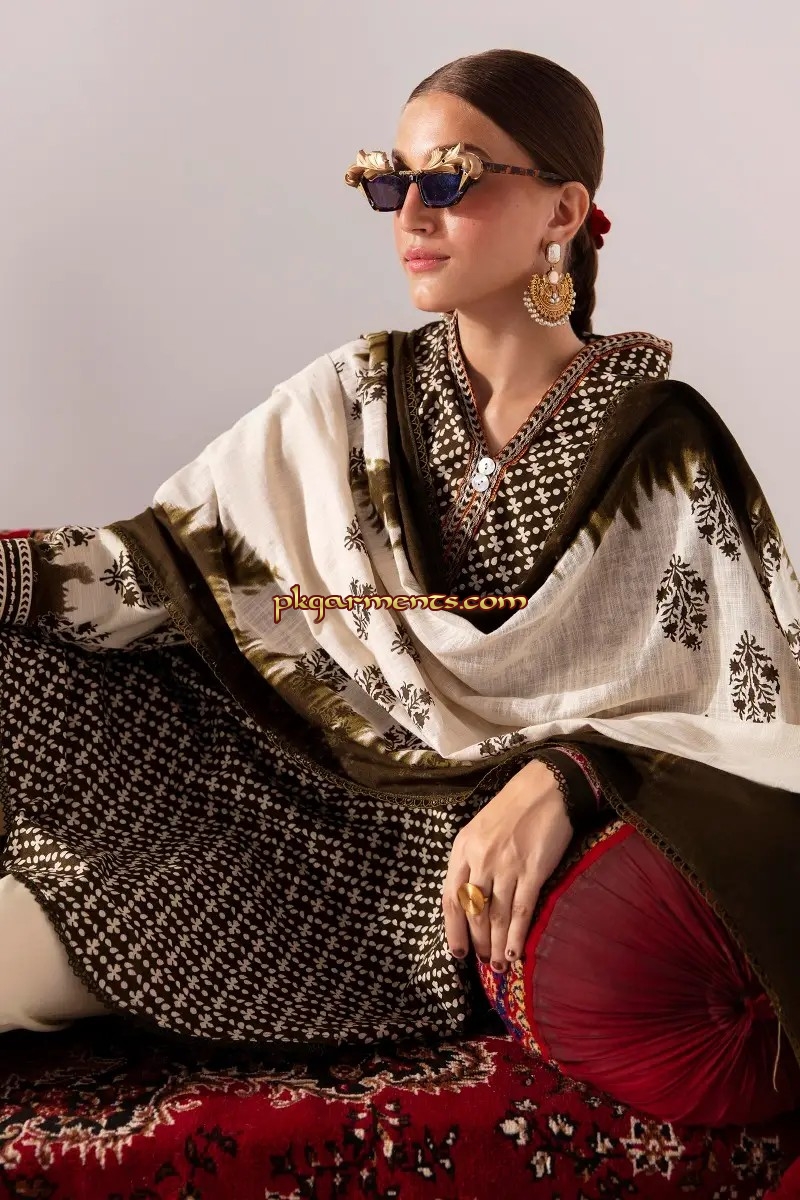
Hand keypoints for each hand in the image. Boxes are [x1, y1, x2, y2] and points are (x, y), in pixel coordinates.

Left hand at [442, 759, 572, 971]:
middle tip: (483, 962)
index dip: (452, 928)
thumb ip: (472, 859)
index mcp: (463, 848)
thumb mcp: (480, 829)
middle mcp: (480, 859)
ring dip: (495, 946)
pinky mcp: (532, 870)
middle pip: (472, 911)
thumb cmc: (514, 808)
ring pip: (494, 916)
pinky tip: (514, 954)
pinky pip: (520, 911)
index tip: (457, 952)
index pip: (450, 897)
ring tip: (498, 968)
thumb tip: (471, 897)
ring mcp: (506, 866)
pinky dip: (516, 936)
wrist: (547, 787)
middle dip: (476, 942)